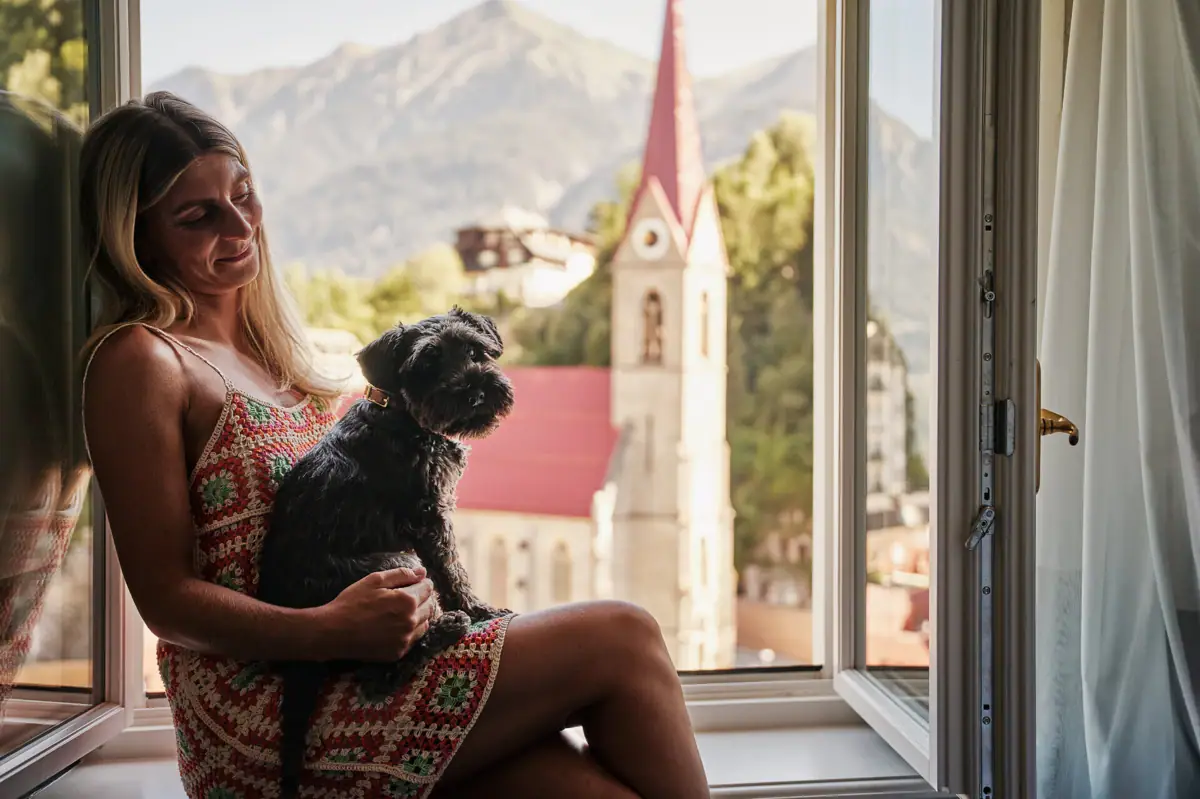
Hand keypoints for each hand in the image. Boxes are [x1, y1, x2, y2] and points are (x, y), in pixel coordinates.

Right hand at [317, 567, 439, 660]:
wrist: (334, 632)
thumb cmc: (352, 602)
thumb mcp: (375, 580)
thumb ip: (401, 574)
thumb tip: (422, 572)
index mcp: (408, 601)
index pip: (428, 588)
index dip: (423, 582)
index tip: (416, 582)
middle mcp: (411, 621)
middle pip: (430, 606)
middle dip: (424, 598)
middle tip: (411, 595)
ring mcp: (405, 639)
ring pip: (425, 623)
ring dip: (421, 615)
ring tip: (405, 610)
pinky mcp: (398, 653)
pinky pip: (414, 639)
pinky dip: (412, 631)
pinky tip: (399, 626)